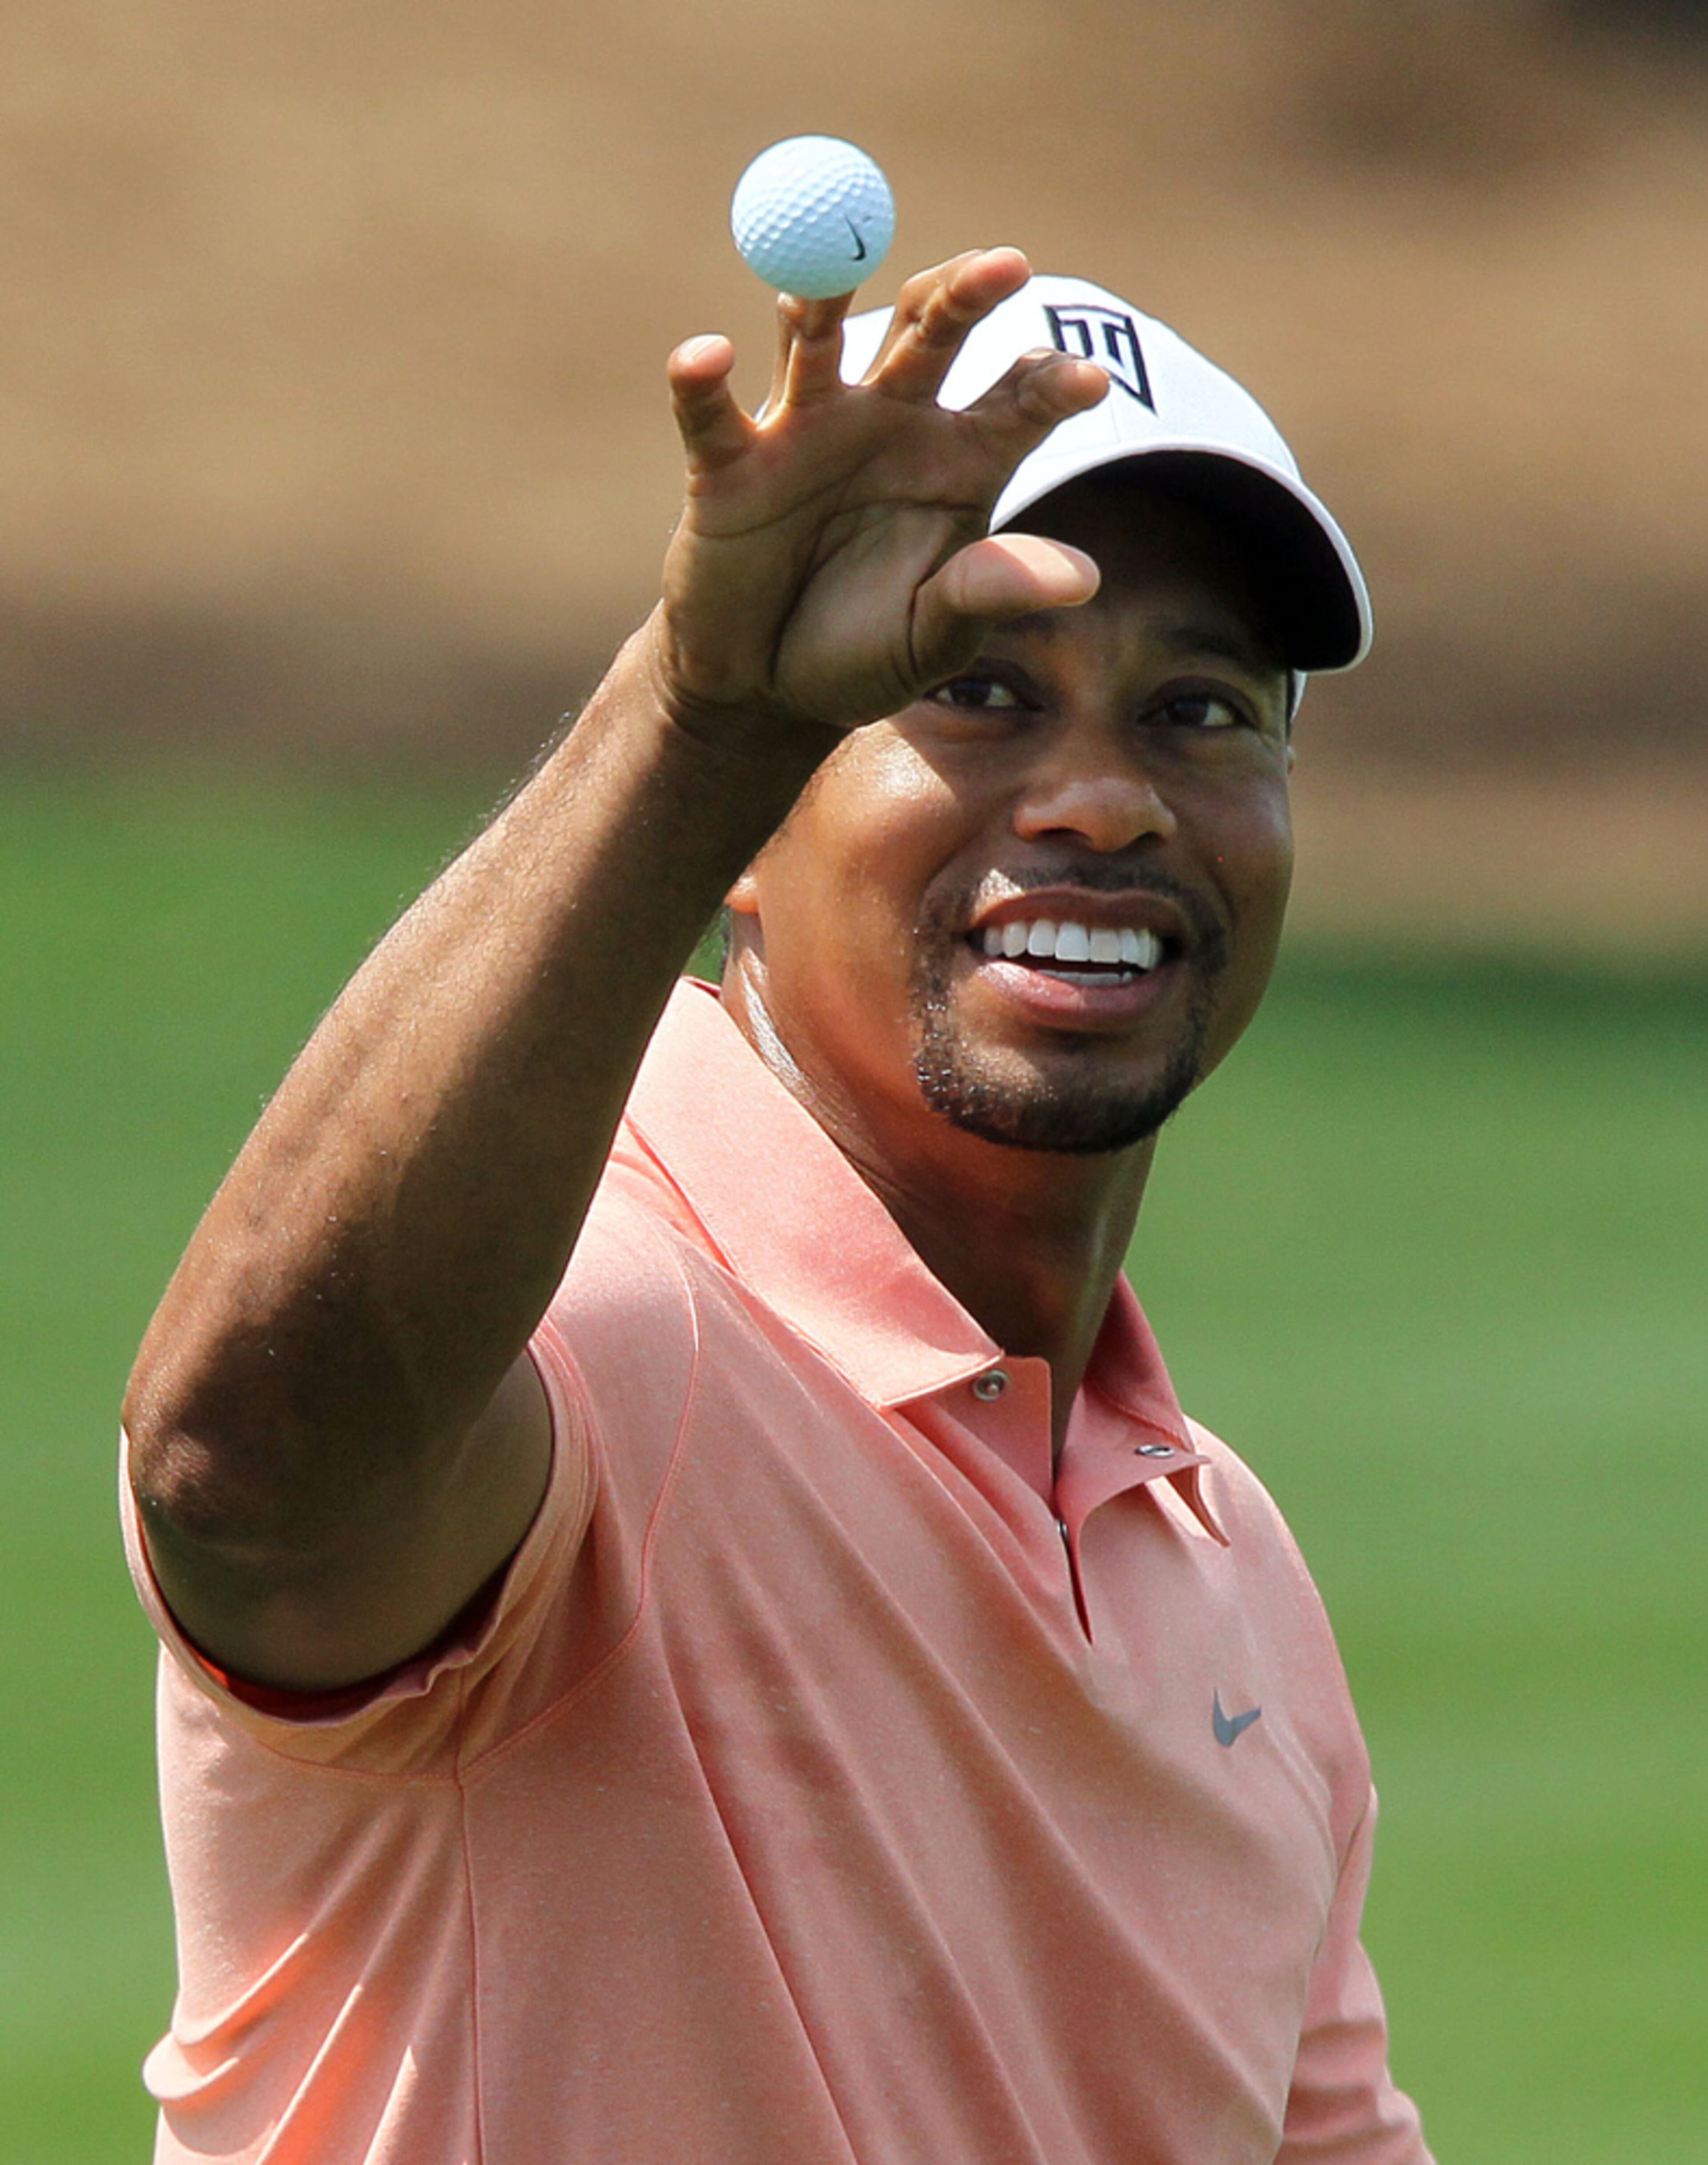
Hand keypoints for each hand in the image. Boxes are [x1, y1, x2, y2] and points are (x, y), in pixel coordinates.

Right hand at [648, 249, 1109, 744]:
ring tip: (831, 278)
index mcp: (959, 459)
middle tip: (1005, 266)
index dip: (1052, 383)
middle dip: (965, 293)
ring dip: (825, 296)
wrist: (765, 687)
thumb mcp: (934, 637)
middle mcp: (890, 421)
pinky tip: (706, 357)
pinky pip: (709, 410)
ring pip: (819, 338)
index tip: (1085, 383)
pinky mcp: (728, 461)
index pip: (1017, 398)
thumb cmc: (862, 654)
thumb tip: (1083, 578)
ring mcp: (807, 429)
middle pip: (932, 331)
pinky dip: (699, 380)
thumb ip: (990, 594)